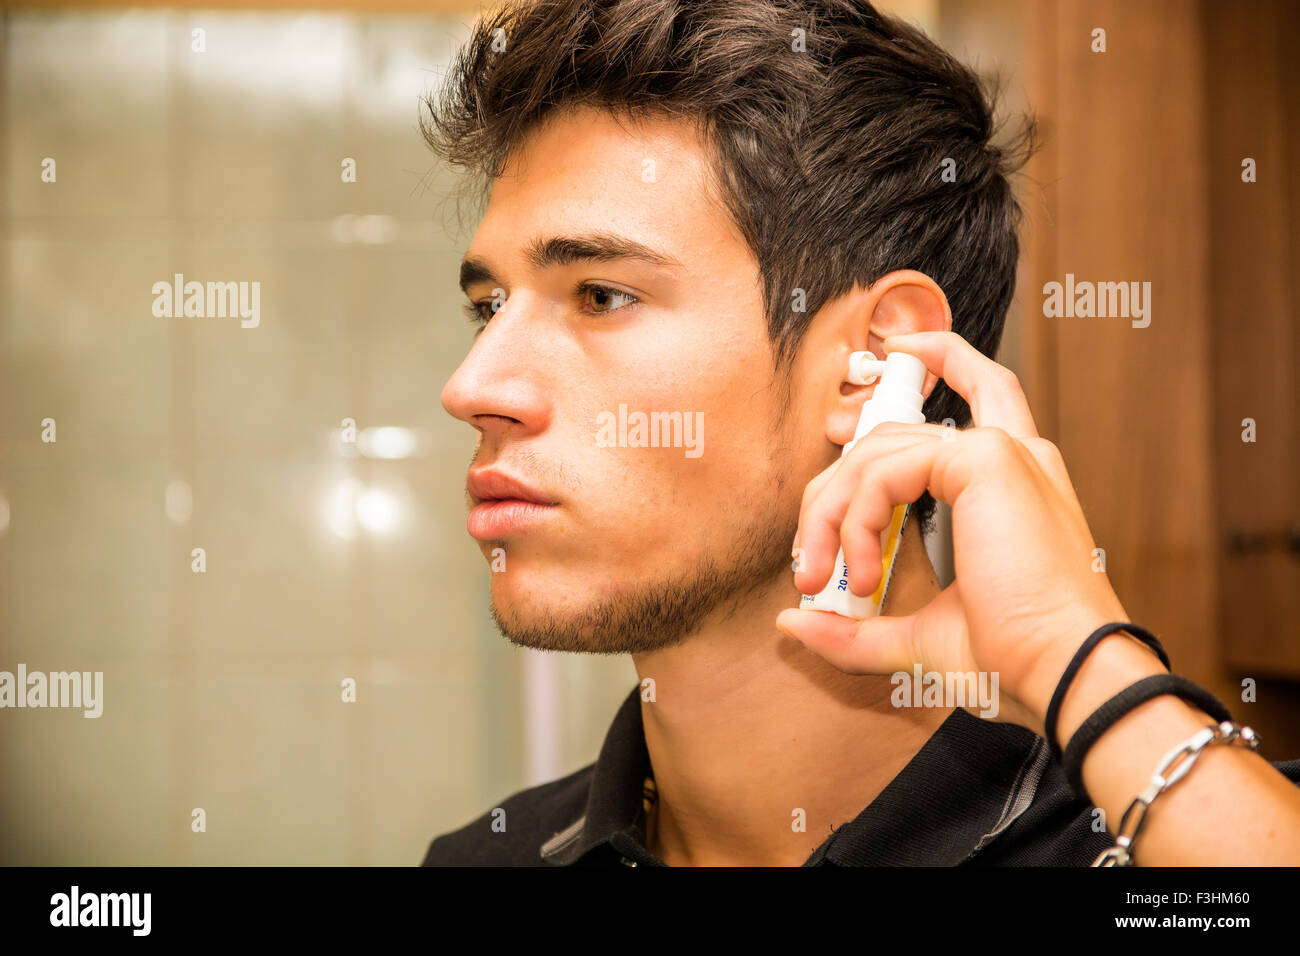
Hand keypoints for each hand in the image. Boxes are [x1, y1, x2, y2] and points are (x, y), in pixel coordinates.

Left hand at [775, 331, 1137, 735]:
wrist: (1065, 677)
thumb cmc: (1015, 661)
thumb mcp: (918, 640)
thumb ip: (855, 629)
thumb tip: (792, 621)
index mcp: (1014, 484)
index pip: (985, 390)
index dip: (945, 356)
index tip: (901, 350)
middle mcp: (1014, 456)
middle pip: (895, 433)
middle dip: (835, 493)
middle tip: (810, 564)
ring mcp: (1002, 453)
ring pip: (878, 452)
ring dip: (834, 515)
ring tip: (830, 579)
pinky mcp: (987, 459)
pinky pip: (886, 469)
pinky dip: (857, 516)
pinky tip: (864, 568)